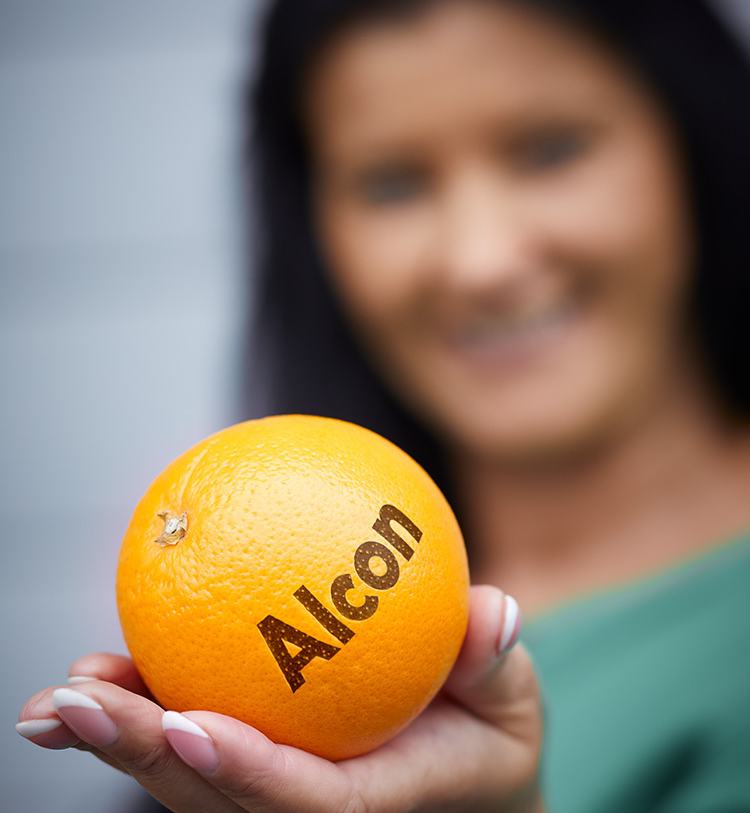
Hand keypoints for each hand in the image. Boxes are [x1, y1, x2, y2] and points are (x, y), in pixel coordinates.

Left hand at [17, 586, 543, 811]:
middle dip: (138, 758)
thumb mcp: (514, 701)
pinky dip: (142, 719)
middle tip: (74, 705)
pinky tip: (103, 679)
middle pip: (214, 800)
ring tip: (62, 698)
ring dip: (119, 743)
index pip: (302, 801)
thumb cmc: (491, 740)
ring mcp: (276, 797)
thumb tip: (491, 611)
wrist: (470, 785)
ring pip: (187, 785)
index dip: (242, 769)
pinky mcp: (258, 772)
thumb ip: (496, 661)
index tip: (182, 723)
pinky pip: (192, 749)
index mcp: (375, 804)